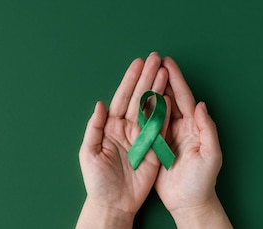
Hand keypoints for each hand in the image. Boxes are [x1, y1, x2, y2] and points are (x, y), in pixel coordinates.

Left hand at [76, 53, 170, 227]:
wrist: (114, 203)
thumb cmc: (97, 180)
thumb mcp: (89, 153)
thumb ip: (94, 128)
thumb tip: (100, 104)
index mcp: (111, 126)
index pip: (123, 97)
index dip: (131, 80)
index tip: (139, 63)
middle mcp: (128, 127)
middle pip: (140, 97)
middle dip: (148, 77)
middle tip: (156, 58)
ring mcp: (143, 136)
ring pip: (152, 107)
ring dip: (159, 89)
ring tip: (166, 71)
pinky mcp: (156, 147)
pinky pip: (162, 126)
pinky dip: (167, 111)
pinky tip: (172, 95)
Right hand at [155, 56, 231, 228]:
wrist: (189, 202)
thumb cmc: (203, 181)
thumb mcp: (211, 155)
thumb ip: (208, 129)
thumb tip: (201, 105)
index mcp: (194, 126)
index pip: (183, 98)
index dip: (176, 80)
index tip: (168, 62)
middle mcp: (180, 127)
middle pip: (169, 97)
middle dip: (161, 77)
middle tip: (153, 59)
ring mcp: (167, 136)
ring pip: (156, 107)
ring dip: (150, 90)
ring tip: (143, 72)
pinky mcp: (155, 146)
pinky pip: (147, 124)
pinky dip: (141, 110)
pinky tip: (135, 99)